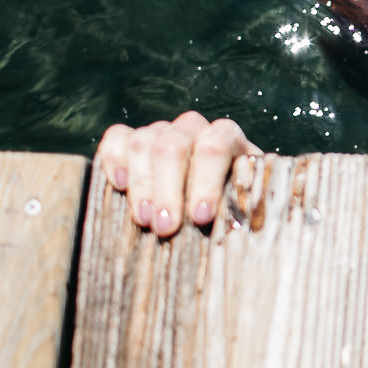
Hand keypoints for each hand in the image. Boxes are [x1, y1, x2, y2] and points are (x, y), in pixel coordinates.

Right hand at [95, 111, 262, 237]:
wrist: (217, 197)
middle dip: (168, 190)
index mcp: (229, 138)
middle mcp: (194, 128)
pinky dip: (114, 158)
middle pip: (174, 146)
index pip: (216, 146)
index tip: (201, 217)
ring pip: (145, 142)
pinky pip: (118, 137)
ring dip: (143, 183)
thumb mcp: (249, 206)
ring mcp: (163, 131)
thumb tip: (253, 238)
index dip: (206, 181)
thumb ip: (250, 209)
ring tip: (144, 220)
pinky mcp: (133, 141)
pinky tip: (121, 185)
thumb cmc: (235, 208)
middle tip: (165, 228)